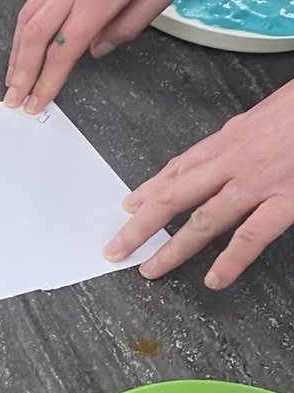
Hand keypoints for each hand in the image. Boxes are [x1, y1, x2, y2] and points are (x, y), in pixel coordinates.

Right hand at [4, 0, 217, 113]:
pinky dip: (24, 22)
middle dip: (19, 72)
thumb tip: (97, 49)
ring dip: (16, 50)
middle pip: (32, 36)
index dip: (47, 82)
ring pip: (25, 15)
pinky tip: (25, 35)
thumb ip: (128, 26)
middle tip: (12, 98)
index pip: (63, 50)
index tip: (37, 103)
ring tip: (12, 74)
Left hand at [104, 81, 293, 288]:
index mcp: (228, 139)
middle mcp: (232, 162)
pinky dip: (231, 259)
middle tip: (116, 247)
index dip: (149, 190)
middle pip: (174, 196)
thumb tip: (228, 139)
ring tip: (150, 270)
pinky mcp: (287, 199)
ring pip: (202, 220)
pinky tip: (214, 279)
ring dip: (173, 248)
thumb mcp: (263, 113)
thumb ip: (242, 133)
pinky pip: (251, 234)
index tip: (129, 207)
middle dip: (140, 225)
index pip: (178, 169)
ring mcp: (257, 183)